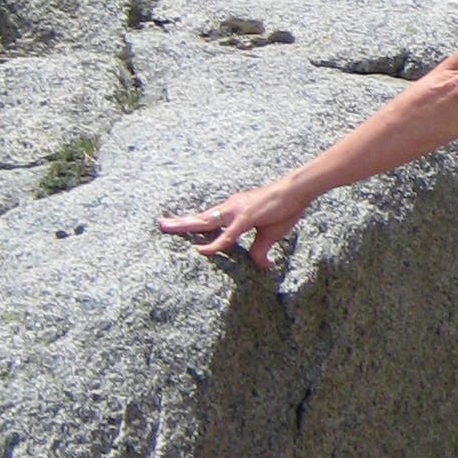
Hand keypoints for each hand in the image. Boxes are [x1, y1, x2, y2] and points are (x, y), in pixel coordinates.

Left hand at [158, 178, 310, 269]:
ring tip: (166, 228)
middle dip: (179, 223)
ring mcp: (236, 211)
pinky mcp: (246, 217)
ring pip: (205, 222)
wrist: (297, 191)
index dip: (192, 224)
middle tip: (160, 225)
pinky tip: (201, 250)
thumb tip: (262, 266)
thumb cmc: (284, 208)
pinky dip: (213, 244)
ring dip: (185, 226)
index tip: (177, 227)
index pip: (208, 219)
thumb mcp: (269, 235)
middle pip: (200, 218)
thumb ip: (260, 250)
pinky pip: (227, 235)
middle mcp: (230, 208)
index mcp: (233, 210)